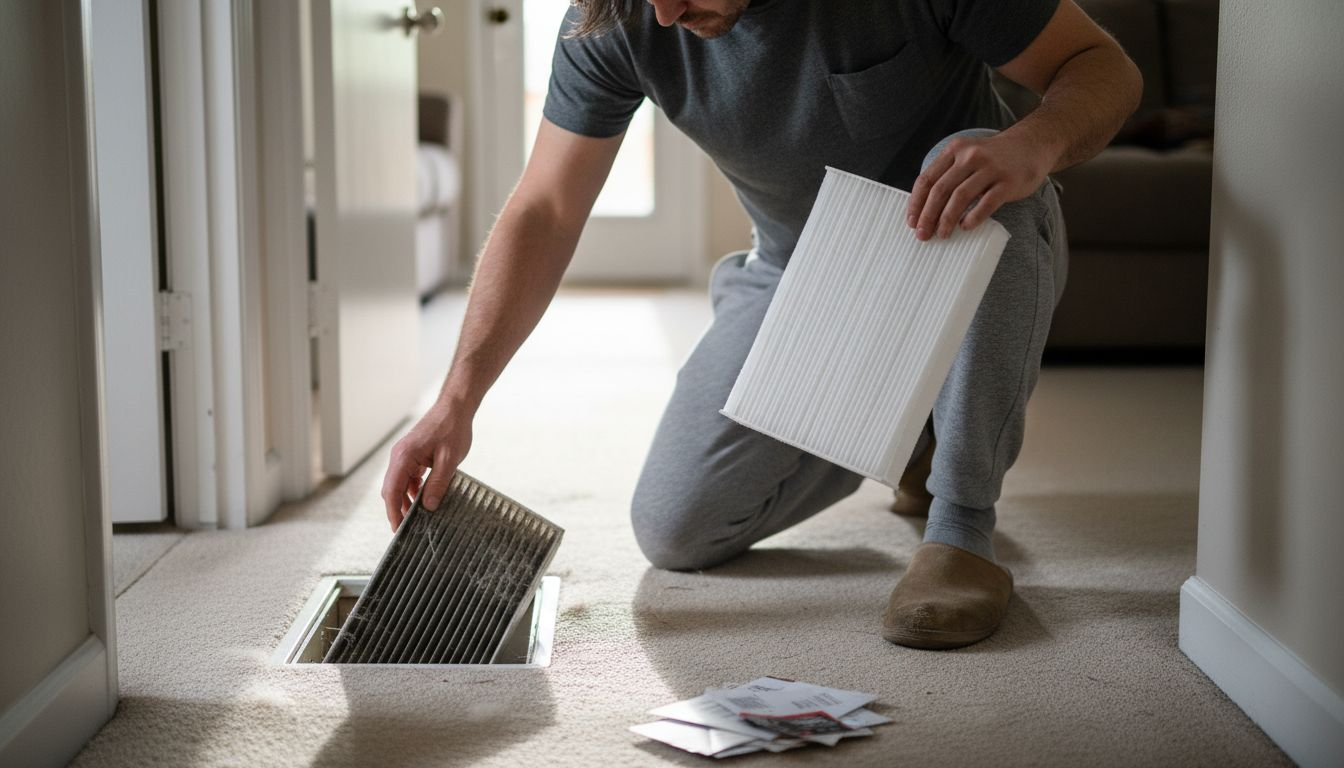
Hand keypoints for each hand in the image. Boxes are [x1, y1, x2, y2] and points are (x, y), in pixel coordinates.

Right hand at [381, 400, 472, 531]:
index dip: (393, 512)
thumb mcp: (449, 460)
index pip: (391, 490)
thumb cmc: (453, 429)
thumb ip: (438, 484)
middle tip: (409, 530)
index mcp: (404, 457)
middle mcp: (399, 456)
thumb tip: (428, 507)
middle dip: (398, 509)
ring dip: (406, 500)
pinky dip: (413, 490)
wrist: (455, 407)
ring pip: (399, 484)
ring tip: (418, 518)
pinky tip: (424, 499)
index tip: (398, 530)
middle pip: (391, 489)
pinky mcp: (412, 455)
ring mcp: (404, 455)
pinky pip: (408, 477)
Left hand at [906, 132, 1053, 239]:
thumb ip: (949, 175)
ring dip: (947, 219)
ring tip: (942, 234)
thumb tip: (926, 209)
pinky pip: (987, 203)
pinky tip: (965, 227)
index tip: (911, 222)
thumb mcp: (967, 156)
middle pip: (941, 189)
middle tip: (923, 234)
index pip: (927, 179)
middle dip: (928, 215)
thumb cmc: (994, 158)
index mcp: (955, 150)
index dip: (916, 203)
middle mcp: (970, 156)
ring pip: (960, 196)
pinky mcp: (1008, 182)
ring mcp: (991, 168)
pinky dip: (973, 217)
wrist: (1032, 145)